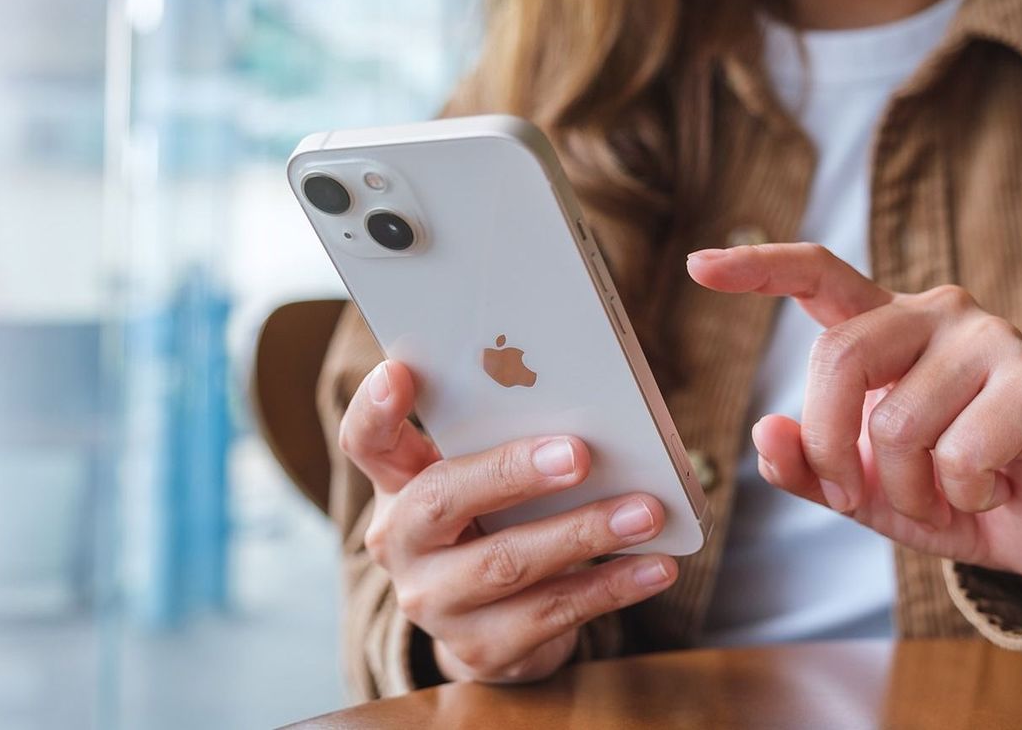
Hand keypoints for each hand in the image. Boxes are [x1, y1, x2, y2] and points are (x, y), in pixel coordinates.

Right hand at [339, 360, 677, 683]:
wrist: (494, 626)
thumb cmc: (497, 525)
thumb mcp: (485, 482)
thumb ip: (505, 445)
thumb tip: (590, 418)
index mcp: (398, 484)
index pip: (366, 440)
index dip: (375, 408)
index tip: (398, 373)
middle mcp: (401, 543)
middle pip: (442, 498)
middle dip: (512, 472)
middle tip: (579, 453)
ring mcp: (434, 602)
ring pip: (507, 563)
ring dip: (584, 533)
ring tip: (645, 511)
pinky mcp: (480, 649)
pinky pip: (552, 613)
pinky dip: (611, 586)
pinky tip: (654, 566)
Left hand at [687, 244, 1021, 589]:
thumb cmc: (945, 492)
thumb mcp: (859, 488)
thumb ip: (806, 465)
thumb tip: (767, 432)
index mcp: (884, 327)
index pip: (818, 276)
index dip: (758, 268)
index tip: (698, 265)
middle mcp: (936, 314)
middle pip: (839, 358)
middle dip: (828, 446)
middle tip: (850, 497)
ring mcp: (991, 338)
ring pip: (898, 422)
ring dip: (907, 490)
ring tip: (942, 495)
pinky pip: (961, 453)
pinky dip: (962, 495)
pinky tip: (991, 488)